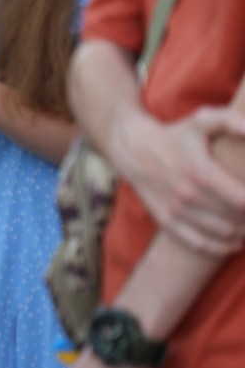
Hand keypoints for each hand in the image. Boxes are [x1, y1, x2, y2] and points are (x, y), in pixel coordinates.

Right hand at [113, 107, 244, 253]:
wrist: (133, 149)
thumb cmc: (175, 135)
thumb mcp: (201, 120)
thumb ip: (229, 121)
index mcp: (200, 171)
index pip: (242, 200)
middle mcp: (188, 194)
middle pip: (235, 218)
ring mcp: (176, 209)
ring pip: (221, 232)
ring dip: (242, 233)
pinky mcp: (167, 220)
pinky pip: (199, 243)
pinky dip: (221, 247)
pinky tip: (235, 243)